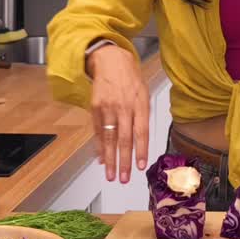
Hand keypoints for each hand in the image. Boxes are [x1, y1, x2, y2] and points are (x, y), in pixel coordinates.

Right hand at [87, 44, 149, 182]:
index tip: (139, 166)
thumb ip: (143, 115)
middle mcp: (123, 107)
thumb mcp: (144, 92)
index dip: (140, 150)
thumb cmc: (130, 77)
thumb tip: (141, 138)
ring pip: (109, 138)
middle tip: (124, 178)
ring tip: (111, 175)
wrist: (110, 59)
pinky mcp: (95, 108)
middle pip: (124, 139)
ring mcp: (108, 108)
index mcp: (139, 104)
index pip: (141, 132)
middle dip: (124, 161)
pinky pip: (97, 131)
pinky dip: (99, 147)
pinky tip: (101, 159)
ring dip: (110, 159)